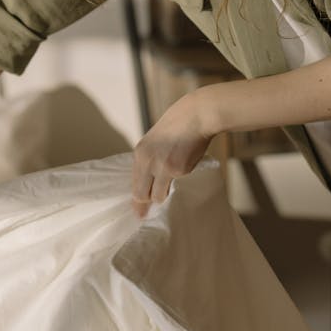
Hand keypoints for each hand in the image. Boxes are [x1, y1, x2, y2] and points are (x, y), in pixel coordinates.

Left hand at [131, 90, 215, 217]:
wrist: (197, 115)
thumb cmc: (178, 125)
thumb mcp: (154, 140)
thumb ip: (149, 159)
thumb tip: (148, 182)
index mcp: (139, 153)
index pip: (133, 183)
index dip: (137, 198)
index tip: (138, 210)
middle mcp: (147, 161)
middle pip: (141, 194)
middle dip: (146, 204)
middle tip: (147, 214)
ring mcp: (163, 167)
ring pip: (159, 195)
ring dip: (164, 194)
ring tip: (170, 184)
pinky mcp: (179, 170)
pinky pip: (177, 185)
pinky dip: (180, 180)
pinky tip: (184, 165)